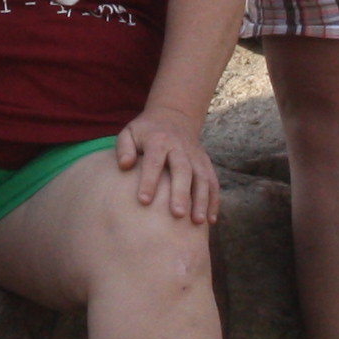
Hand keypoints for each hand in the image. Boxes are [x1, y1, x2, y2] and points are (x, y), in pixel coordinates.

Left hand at [113, 109, 220, 224]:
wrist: (174, 116)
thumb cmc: (145, 132)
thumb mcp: (129, 133)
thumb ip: (124, 148)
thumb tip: (124, 166)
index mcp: (158, 141)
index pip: (154, 161)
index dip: (149, 180)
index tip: (143, 201)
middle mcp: (180, 148)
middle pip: (183, 171)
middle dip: (181, 193)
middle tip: (177, 214)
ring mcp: (196, 156)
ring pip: (202, 178)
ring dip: (202, 200)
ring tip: (198, 222)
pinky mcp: (206, 163)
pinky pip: (213, 182)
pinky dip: (214, 200)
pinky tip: (211, 220)